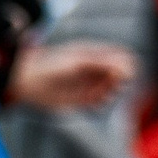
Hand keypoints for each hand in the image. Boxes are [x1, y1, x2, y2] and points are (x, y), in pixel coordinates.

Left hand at [3, 40, 136, 111]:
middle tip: (107, 85)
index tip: (120, 75)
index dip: (127, 66)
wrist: (28, 82)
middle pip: (121, 76)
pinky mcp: (82, 99)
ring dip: (108, 93)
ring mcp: (89, 83)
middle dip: (118, 82)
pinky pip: (100, 103)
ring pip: (112, 90)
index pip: (124, 58)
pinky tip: (89, 102)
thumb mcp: (81, 62)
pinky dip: (99, 103)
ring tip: (94, 94)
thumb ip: (105, 63)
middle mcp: (96, 69)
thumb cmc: (52, 66)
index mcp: (97, 54)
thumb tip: (130, 68)